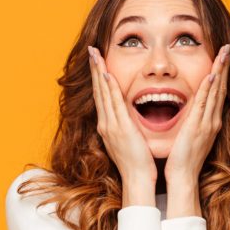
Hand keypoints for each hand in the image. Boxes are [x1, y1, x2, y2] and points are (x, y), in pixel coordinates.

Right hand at [88, 45, 157, 193]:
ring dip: (100, 73)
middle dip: (95, 69)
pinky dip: (109, 88)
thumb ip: (127, 127)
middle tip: (92, 50)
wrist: (137, 179)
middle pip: (98, 90)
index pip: (102, 96)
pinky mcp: (119, 128)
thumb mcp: (128, 141)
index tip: (97, 61)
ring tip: (96, 55)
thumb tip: (129, 118)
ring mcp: (110, 125)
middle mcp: (105, 123)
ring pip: (103, 93)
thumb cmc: (137, 162)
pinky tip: (108, 74)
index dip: (98, 77)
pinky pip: (114, 104)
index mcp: (108, 125)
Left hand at [164, 43, 229, 184]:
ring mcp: (207, 123)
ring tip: (223, 54)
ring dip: (220, 72)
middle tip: (226, 48)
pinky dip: (209, 89)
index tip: (222, 58)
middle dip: (224, 67)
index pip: (217, 93)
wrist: (183, 176)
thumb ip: (192, 122)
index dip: (220, 74)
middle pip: (220, 88)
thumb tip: (190, 112)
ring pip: (215, 92)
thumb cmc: (184, 159)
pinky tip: (211, 76)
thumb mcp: (191, 136)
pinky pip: (205, 104)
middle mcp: (212, 120)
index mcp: (210, 121)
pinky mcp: (198, 127)